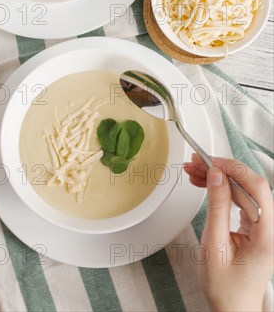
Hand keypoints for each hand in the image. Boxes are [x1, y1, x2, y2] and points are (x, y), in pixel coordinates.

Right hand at [183, 154, 272, 311]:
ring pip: (242, 190)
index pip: (258, 188)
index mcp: (267, 235)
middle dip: (221, 170)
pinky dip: (220, 190)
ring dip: (218, 178)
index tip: (213, 162)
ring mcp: (262, 227)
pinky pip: (238, 200)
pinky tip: (204, 184)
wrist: (232, 310)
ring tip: (194, 171)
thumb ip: (217, 207)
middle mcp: (269, 228)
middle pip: (248, 186)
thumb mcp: (214, 245)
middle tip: (196, 163)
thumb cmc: (226, 288)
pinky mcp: (253, 227)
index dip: (235, 169)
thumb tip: (217, 176)